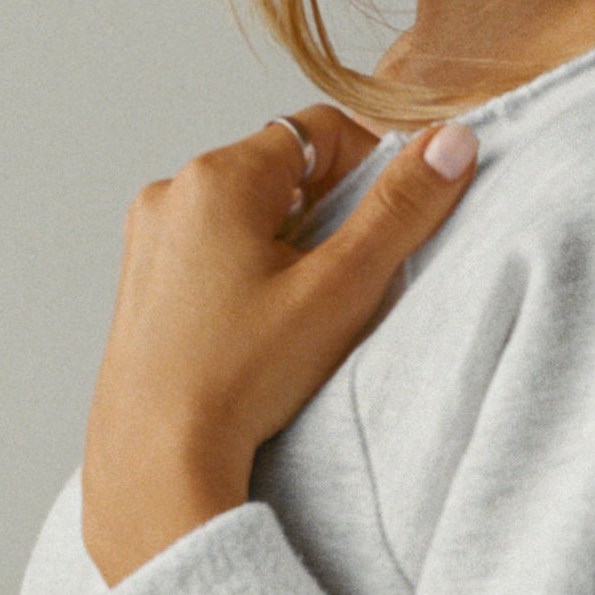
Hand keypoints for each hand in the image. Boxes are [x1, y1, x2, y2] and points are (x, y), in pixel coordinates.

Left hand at [81, 104, 478, 586]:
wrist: (157, 462)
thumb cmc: (243, 378)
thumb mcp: (340, 288)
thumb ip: (401, 209)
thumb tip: (452, 141)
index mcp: (216, 179)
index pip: (318, 131)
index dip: (370, 163)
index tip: (394, 216)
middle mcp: (170, 194)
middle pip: (281, 169)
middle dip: (330, 208)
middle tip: (354, 274)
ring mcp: (148, 239)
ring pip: (247, 210)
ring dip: (291, 240)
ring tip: (309, 308)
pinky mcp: (142, 282)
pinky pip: (212, 247)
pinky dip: (251, 267)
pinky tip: (265, 327)